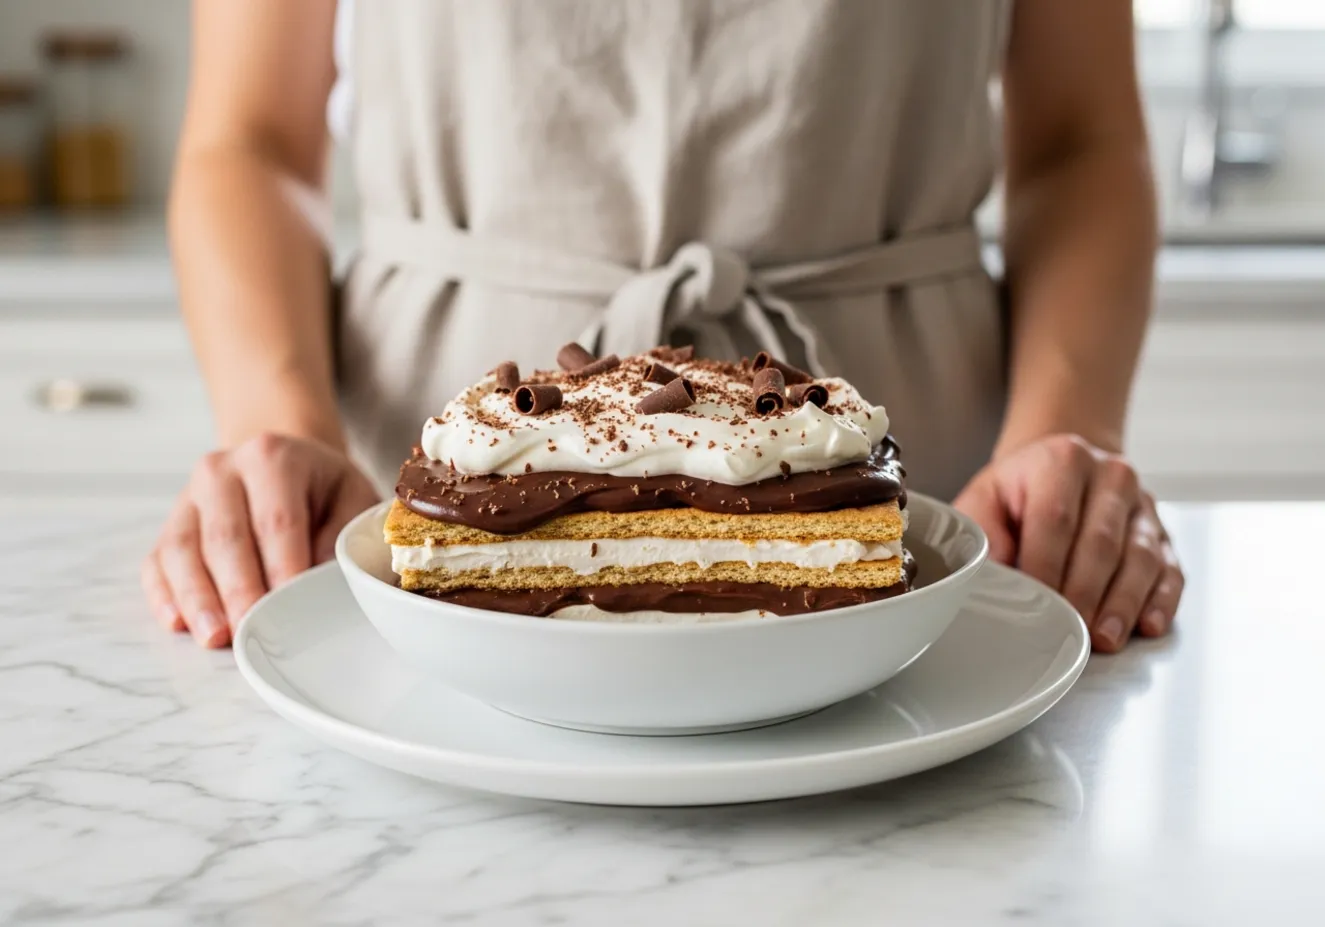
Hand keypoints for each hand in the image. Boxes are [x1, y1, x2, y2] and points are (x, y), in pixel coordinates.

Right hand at [141, 433, 378, 647]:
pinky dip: (164, 595)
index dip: (282, 567)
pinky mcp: (170, 524)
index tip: (290, 607)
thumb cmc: (322, 489)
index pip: (276, 520)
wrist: (279, 464)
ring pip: (182, 550)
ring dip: (197, 599)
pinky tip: (178, 623)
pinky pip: (157, 561)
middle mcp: (221, 471)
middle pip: (225, 537)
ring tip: (215, 638)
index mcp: (272, 458)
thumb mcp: (351, 497)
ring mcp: (188, 497)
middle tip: (251, 631)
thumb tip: (321, 580)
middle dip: (238, 590)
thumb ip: (342, 535)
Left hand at [953, 434, 1182, 652]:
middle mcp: (1110, 477)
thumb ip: (983, 537)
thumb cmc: (1020, 490)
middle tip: (1072, 630)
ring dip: (1123, 604)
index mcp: (1062, 461)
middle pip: (1101, 542)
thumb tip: (985, 581)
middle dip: (1085, 593)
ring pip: (1140, 558)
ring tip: (1105, 638)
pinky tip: (1147, 625)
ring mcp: (1142, 505)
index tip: (1036, 604)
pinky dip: (1160, 601)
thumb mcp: (986, 499)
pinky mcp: (1163, 533)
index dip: (1046, 566)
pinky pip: (1169, 570)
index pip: (1056, 518)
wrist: (1062, 467)